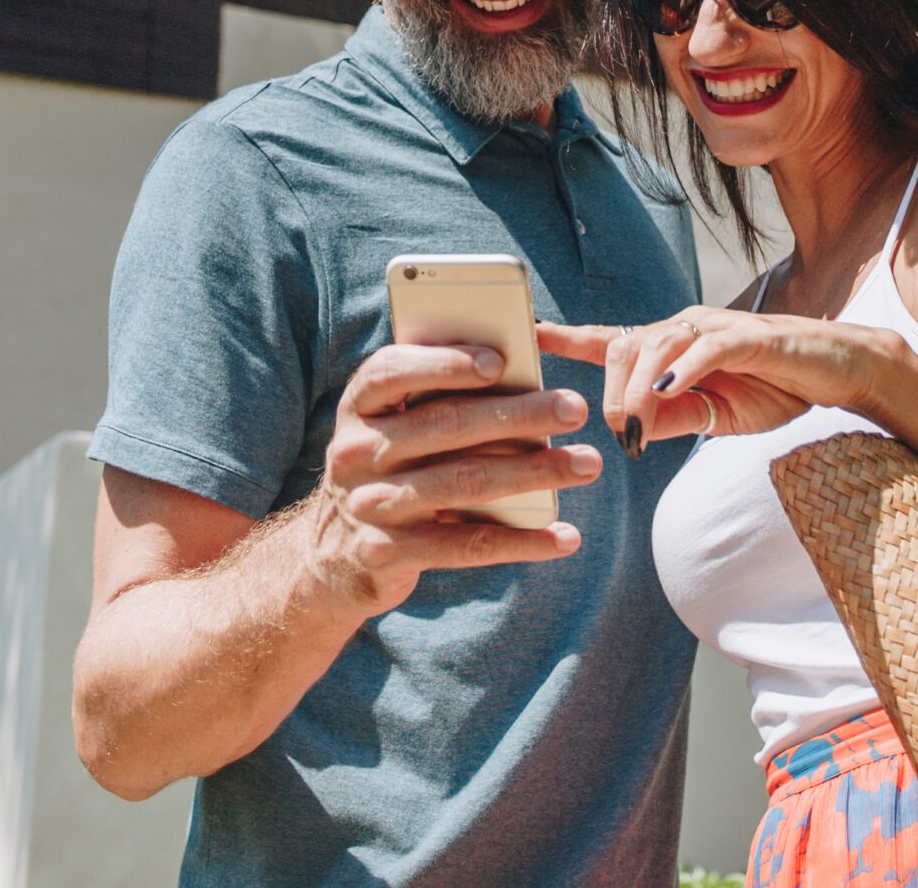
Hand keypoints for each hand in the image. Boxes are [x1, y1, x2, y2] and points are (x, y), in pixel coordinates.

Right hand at [306, 342, 601, 613]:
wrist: (331, 556)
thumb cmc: (388, 471)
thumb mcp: (392, 430)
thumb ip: (436, 403)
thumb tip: (524, 382)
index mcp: (358, 407)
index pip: (392, 371)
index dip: (444, 364)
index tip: (500, 361)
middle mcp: (356, 452)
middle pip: (445, 425)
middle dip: (518, 414)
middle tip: (575, 408)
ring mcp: (371, 505)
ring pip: (464, 483)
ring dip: (534, 472)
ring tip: (586, 464)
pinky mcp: (389, 553)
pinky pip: (466, 544)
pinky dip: (522, 541)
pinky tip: (564, 536)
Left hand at [537, 309, 905, 455]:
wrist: (837, 373)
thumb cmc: (774, 389)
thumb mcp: (714, 416)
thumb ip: (671, 419)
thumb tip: (629, 430)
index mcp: (672, 347)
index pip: (610, 339)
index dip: (566, 338)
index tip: (526, 337)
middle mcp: (686, 328)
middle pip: (625, 346)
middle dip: (609, 391)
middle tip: (618, 435)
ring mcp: (717, 328)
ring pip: (657, 345)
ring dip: (638, 390)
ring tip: (633, 426)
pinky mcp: (750, 336)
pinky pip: (706, 348)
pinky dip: (681, 369)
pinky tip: (666, 391)